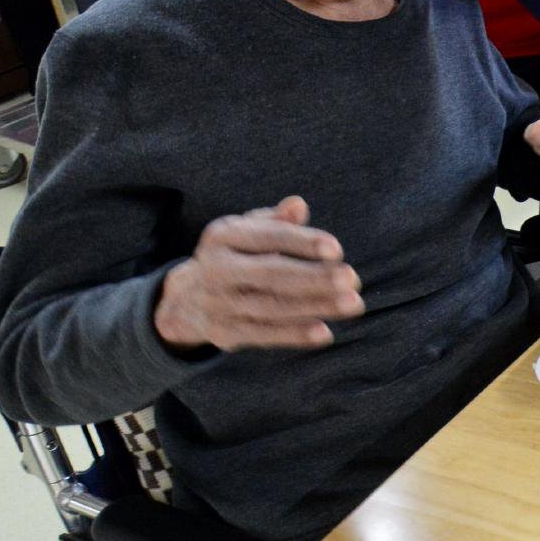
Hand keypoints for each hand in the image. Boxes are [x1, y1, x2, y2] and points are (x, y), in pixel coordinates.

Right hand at [153, 195, 362, 350]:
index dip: (303, 242)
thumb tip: (298, 205)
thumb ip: (276, 221)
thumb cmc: (234, 255)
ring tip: (353, 304)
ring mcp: (219, 303)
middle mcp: (216, 269)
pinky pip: (264, 335)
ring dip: (316, 306)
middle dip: (315, 277)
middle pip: (272, 274)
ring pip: (272, 307)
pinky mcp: (225, 333)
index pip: (269, 237)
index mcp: (223, 236)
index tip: (337, 249)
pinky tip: (325, 332)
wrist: (185, 299)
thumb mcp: (247, 231)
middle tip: (354, 279)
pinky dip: (295, 335)